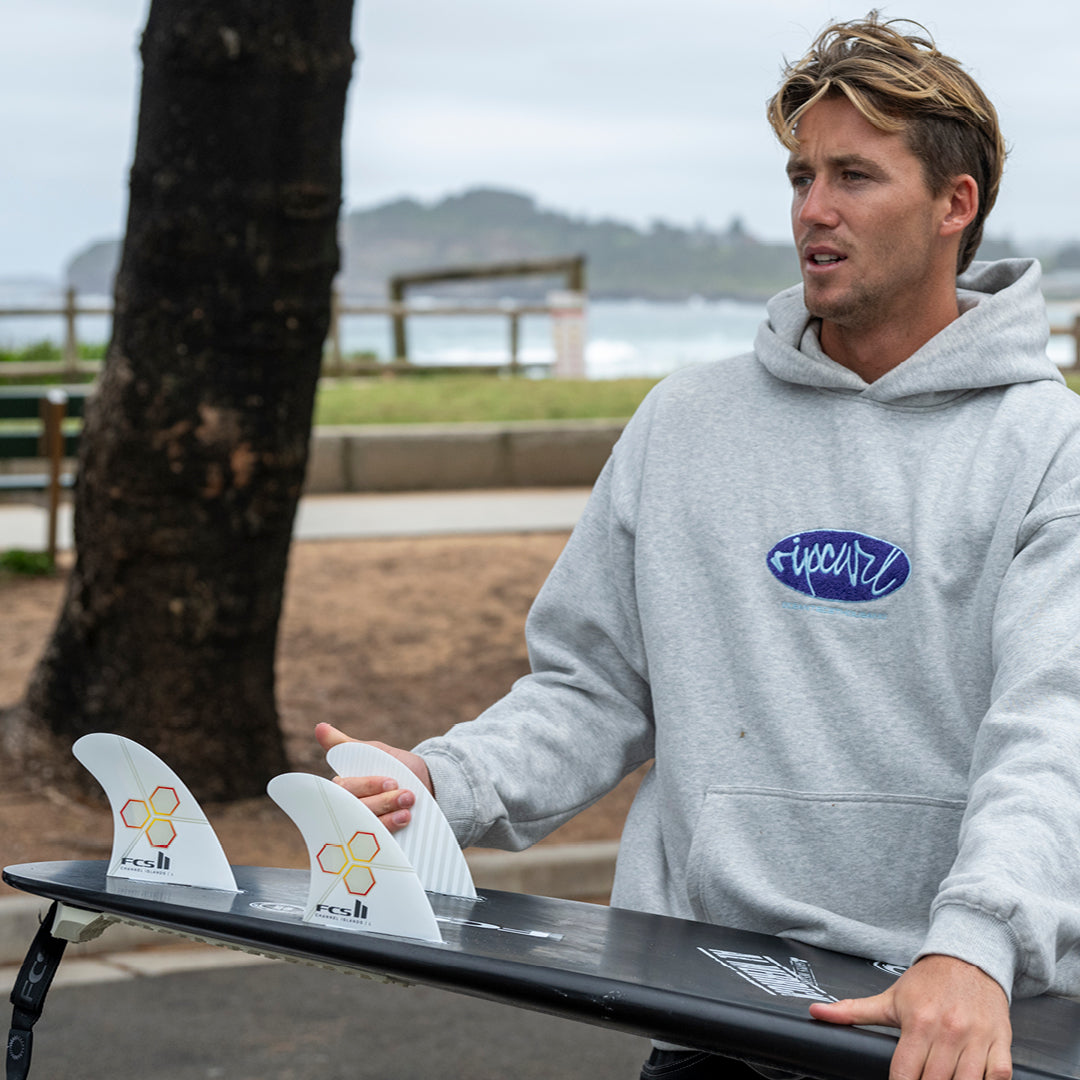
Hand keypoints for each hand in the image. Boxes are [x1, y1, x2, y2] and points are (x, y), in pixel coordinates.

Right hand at [314, 722, 432, 832]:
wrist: (428, 786)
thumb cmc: (395, 766)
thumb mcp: (374, 752)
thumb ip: (345, 745)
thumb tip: (320, 727)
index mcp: (344, 789)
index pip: (345, 790)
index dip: (367, 786)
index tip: (391, 781)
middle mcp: (349, 811)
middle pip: (356, 811)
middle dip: (382, 803)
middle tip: (406, 795)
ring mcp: (362, 828)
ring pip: (367, 828)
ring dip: (389, 819)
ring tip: (409, 809)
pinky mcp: (375, 843)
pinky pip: (375, 845)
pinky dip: (389, 835)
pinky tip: (403, 825)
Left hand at [809, 954, 1011, 1079]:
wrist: (969, 956)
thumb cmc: (929, 982)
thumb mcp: (891, 997)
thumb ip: (854, 1011)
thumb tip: (817, 1013)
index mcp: (918, 1021)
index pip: (904, 1073)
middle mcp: (948, 1030)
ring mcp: (977, 1038)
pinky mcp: (1001, 1043)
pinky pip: (998, 1078)